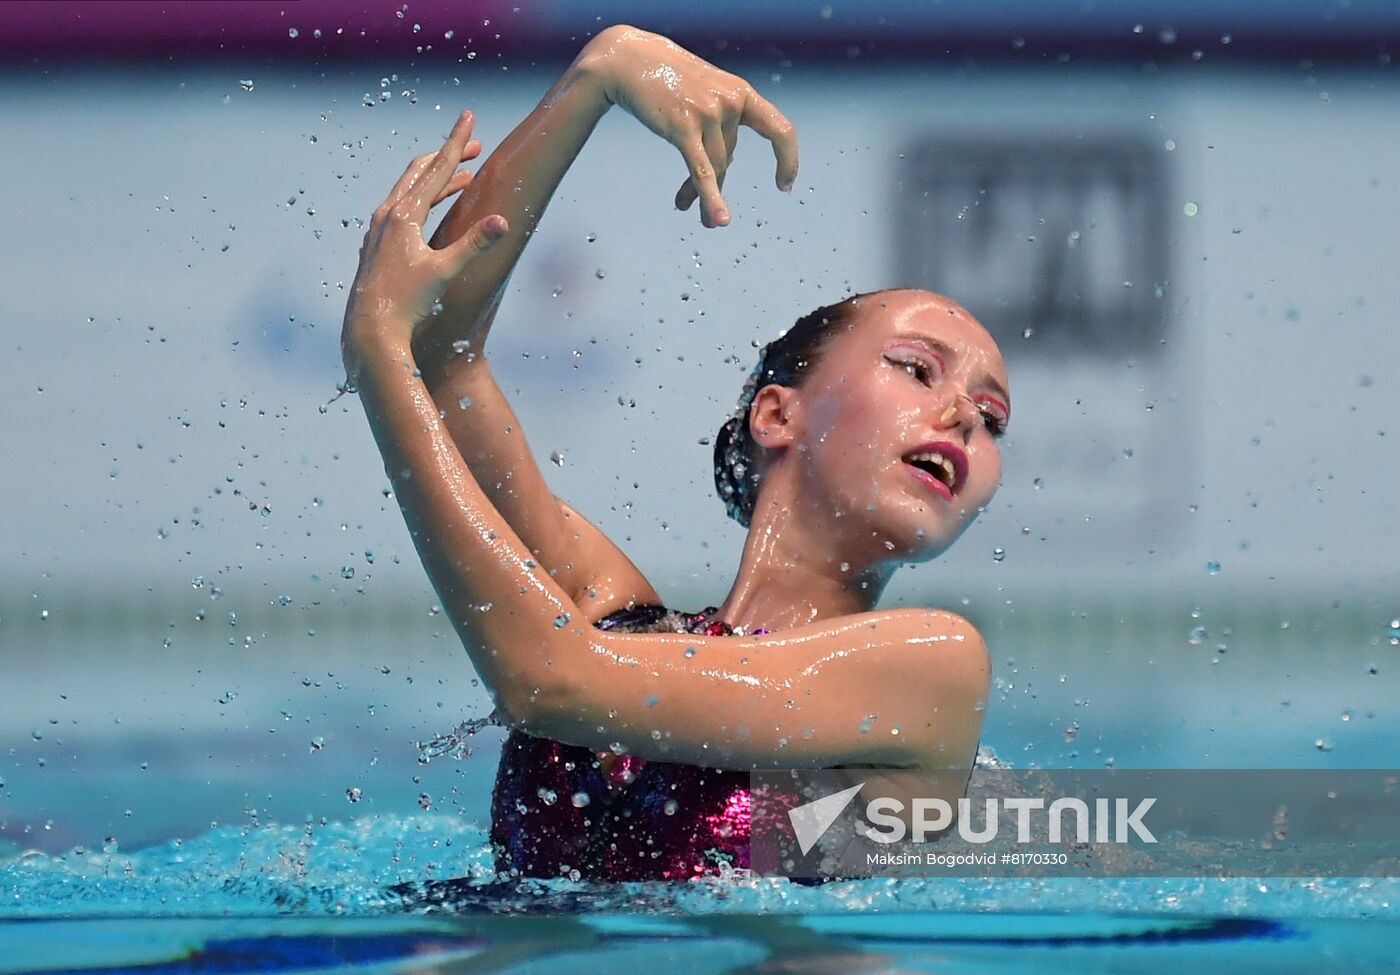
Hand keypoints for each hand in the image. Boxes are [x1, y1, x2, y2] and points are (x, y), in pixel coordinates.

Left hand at [341, 110, 507, 378]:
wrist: (370, 331)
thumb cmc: (407, 303)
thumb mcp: (445, 272)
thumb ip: (474, 244)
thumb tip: (503, 221)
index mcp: (404, 215)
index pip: (438, 169)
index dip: (457, 143)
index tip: (469, 117)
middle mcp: (387, 216)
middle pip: (421, 172)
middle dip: (449, 157)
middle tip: (475, 147)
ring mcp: (378, 230)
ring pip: (410, 191)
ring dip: (438, 180)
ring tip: (462, 177)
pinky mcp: (377, 245)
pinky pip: (402, 209)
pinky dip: (423, 200)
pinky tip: (430, 210)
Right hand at [578, 25, 797, 227]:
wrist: (628, 59)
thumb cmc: (667, 79)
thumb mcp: (704, 94)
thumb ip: (719, 124)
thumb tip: (720, 171)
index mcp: (740, 92)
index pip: (778, 129)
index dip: (787, 159)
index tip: (784, 185)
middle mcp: (730, 101)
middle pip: (728, 157)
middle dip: (715, 184)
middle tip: (707, 214)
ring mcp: (708, 112)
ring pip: (713, 169)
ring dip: (701, 195)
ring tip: (686, 208)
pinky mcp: (683, 126)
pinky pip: (701, 171)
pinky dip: (710, 198)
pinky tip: (717, 220)